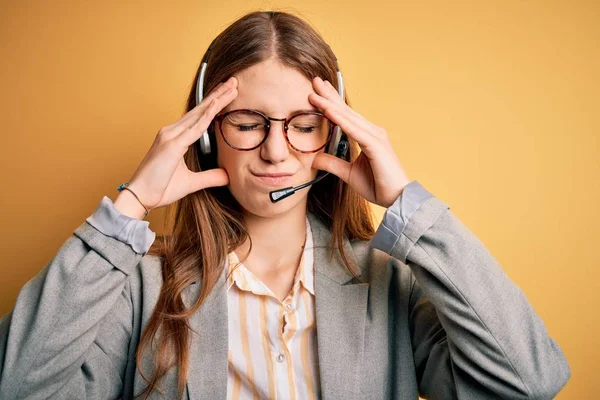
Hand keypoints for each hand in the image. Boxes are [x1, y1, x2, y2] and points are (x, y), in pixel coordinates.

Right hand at [123, 76, 238, 210]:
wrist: (140, 197)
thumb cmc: (159, 188)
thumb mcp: (191, 183)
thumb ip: (209, 177)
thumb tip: (227, 176)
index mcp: (175, 137)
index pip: (198, 117)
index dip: (213, 104)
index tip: (227, 93)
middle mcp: (171, 132)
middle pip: (200, 110)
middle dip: (218, 94)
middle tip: (234, 81)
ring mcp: (170, 136)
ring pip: (199, 114)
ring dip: (216, 99)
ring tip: (231, 86)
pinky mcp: (172, 145)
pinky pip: (194, 128)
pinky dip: (207, 115)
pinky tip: (218, 105)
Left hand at [308, 76, 410, 207]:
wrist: (397, 199)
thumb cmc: (378, 185)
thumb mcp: (348, 174)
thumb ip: (333, 164)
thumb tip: (315, 158)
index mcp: (366, 136)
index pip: (345, 116)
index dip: (331, 103)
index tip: (316, 92)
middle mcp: (372, 132)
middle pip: (346, 110)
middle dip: (329, 95)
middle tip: (314, 80)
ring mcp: (375, 136)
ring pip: (348, 117)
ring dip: (330, 103)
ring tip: (315, 92)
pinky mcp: (376, 145)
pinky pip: (354, 130)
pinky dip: (340, 119)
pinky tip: (328, 110)